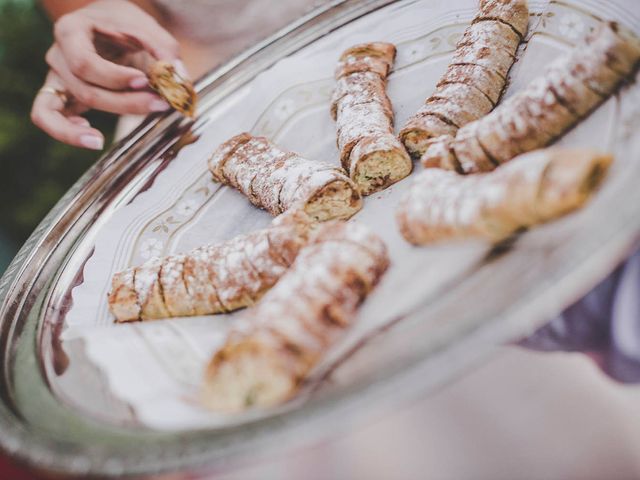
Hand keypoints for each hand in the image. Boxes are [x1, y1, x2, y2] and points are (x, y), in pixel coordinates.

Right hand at [31, 0, 181, 148]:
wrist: (108, 24)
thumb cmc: (124, 25)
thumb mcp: (146, 29)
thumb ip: (164, 51)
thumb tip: (180, 80)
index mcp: (71, 31)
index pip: (85, 63)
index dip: (115, 78)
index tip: (145, 81)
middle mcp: (58, 55)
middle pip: (86, 89)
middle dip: (126, 102)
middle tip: (161, 104)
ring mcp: (57, 77)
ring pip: (73, 105)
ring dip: (108, 116)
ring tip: (124, 130)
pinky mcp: (61, 96)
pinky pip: (48, 118)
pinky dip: (65, 132)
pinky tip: (94, 138)